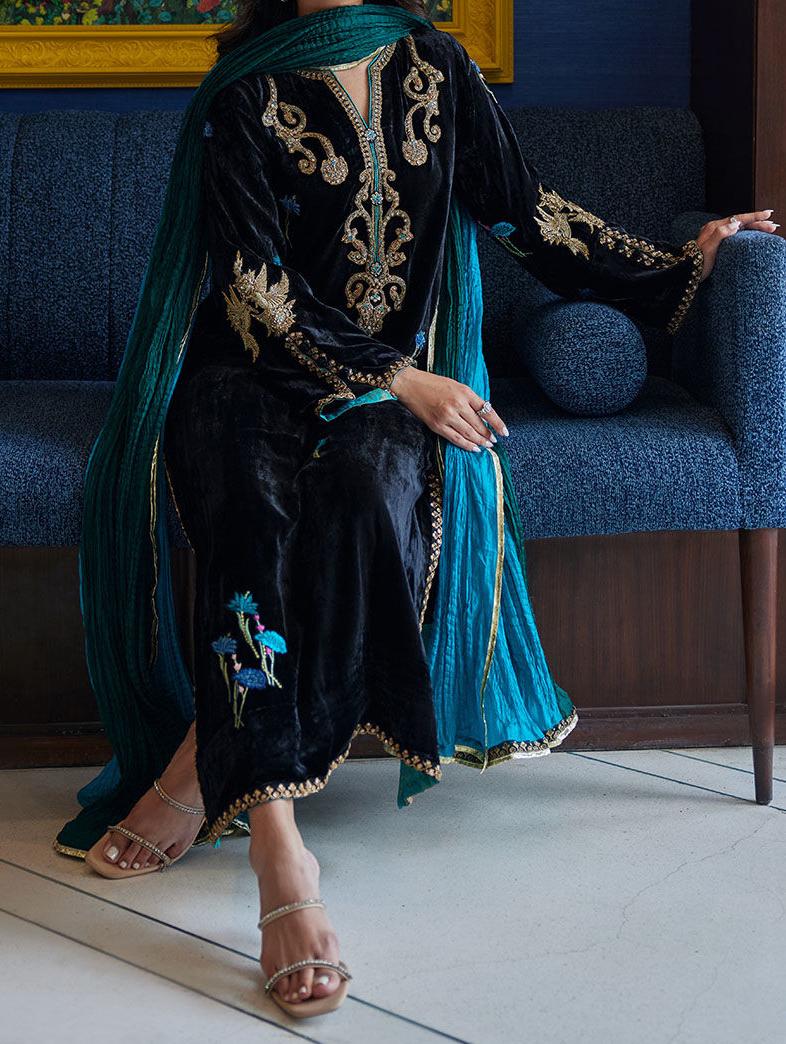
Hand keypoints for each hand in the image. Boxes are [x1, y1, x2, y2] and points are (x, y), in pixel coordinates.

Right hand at [390, 366, 508, 452]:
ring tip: (486, 446)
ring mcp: (447, 416)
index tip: (505, 432)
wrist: (410, 385)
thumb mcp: (455, 385)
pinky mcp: (437, 425)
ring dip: (480, 441)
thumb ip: (468, 399)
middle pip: (479, 424)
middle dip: (488, 435)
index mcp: (464, 392)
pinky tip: (473, 448)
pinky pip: (455, 438)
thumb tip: (482, 415)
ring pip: (469, 433)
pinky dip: (466, 445)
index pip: (487, 410)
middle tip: (494, 441)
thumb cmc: (433, 384)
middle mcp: (457, 404)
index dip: (497, 423)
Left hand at [696, 209, 779, 280]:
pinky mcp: (716, 242)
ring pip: (739, 227)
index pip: (738, 218)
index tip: (768, 215)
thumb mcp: (708, 249)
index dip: (754, 217)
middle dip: (757, 223)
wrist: (684, 272)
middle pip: (740, 222)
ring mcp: (716, 234)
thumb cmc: (695, 263)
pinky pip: (734, 233)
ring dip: (753, 227)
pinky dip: (745, 232)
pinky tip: (751, 233)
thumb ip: (720, 234)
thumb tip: (735, 224)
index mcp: (715, 227)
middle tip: (773, 225)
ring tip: (767, 228)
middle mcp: (715, 228)